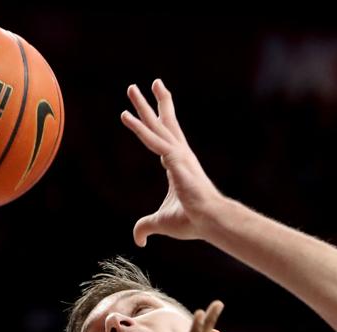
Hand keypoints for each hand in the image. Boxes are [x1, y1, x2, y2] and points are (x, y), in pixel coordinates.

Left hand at [121, 80, 226, 246]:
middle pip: (163, 123)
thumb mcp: (161, 222)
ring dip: (143, 106)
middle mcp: (179, 155)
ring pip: (156, 125)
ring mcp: (178, 155)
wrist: (211, 221)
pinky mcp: (175, 159)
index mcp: (177, 165)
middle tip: (146, 85)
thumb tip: (137, 239)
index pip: (162, 140)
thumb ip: (145, 226)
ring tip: (132, 88)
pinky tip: (125, 116)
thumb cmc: (192, 221)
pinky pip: (152, 140)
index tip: (151, 111)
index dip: (154, 125)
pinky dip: (138, 127)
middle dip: (154, 104)